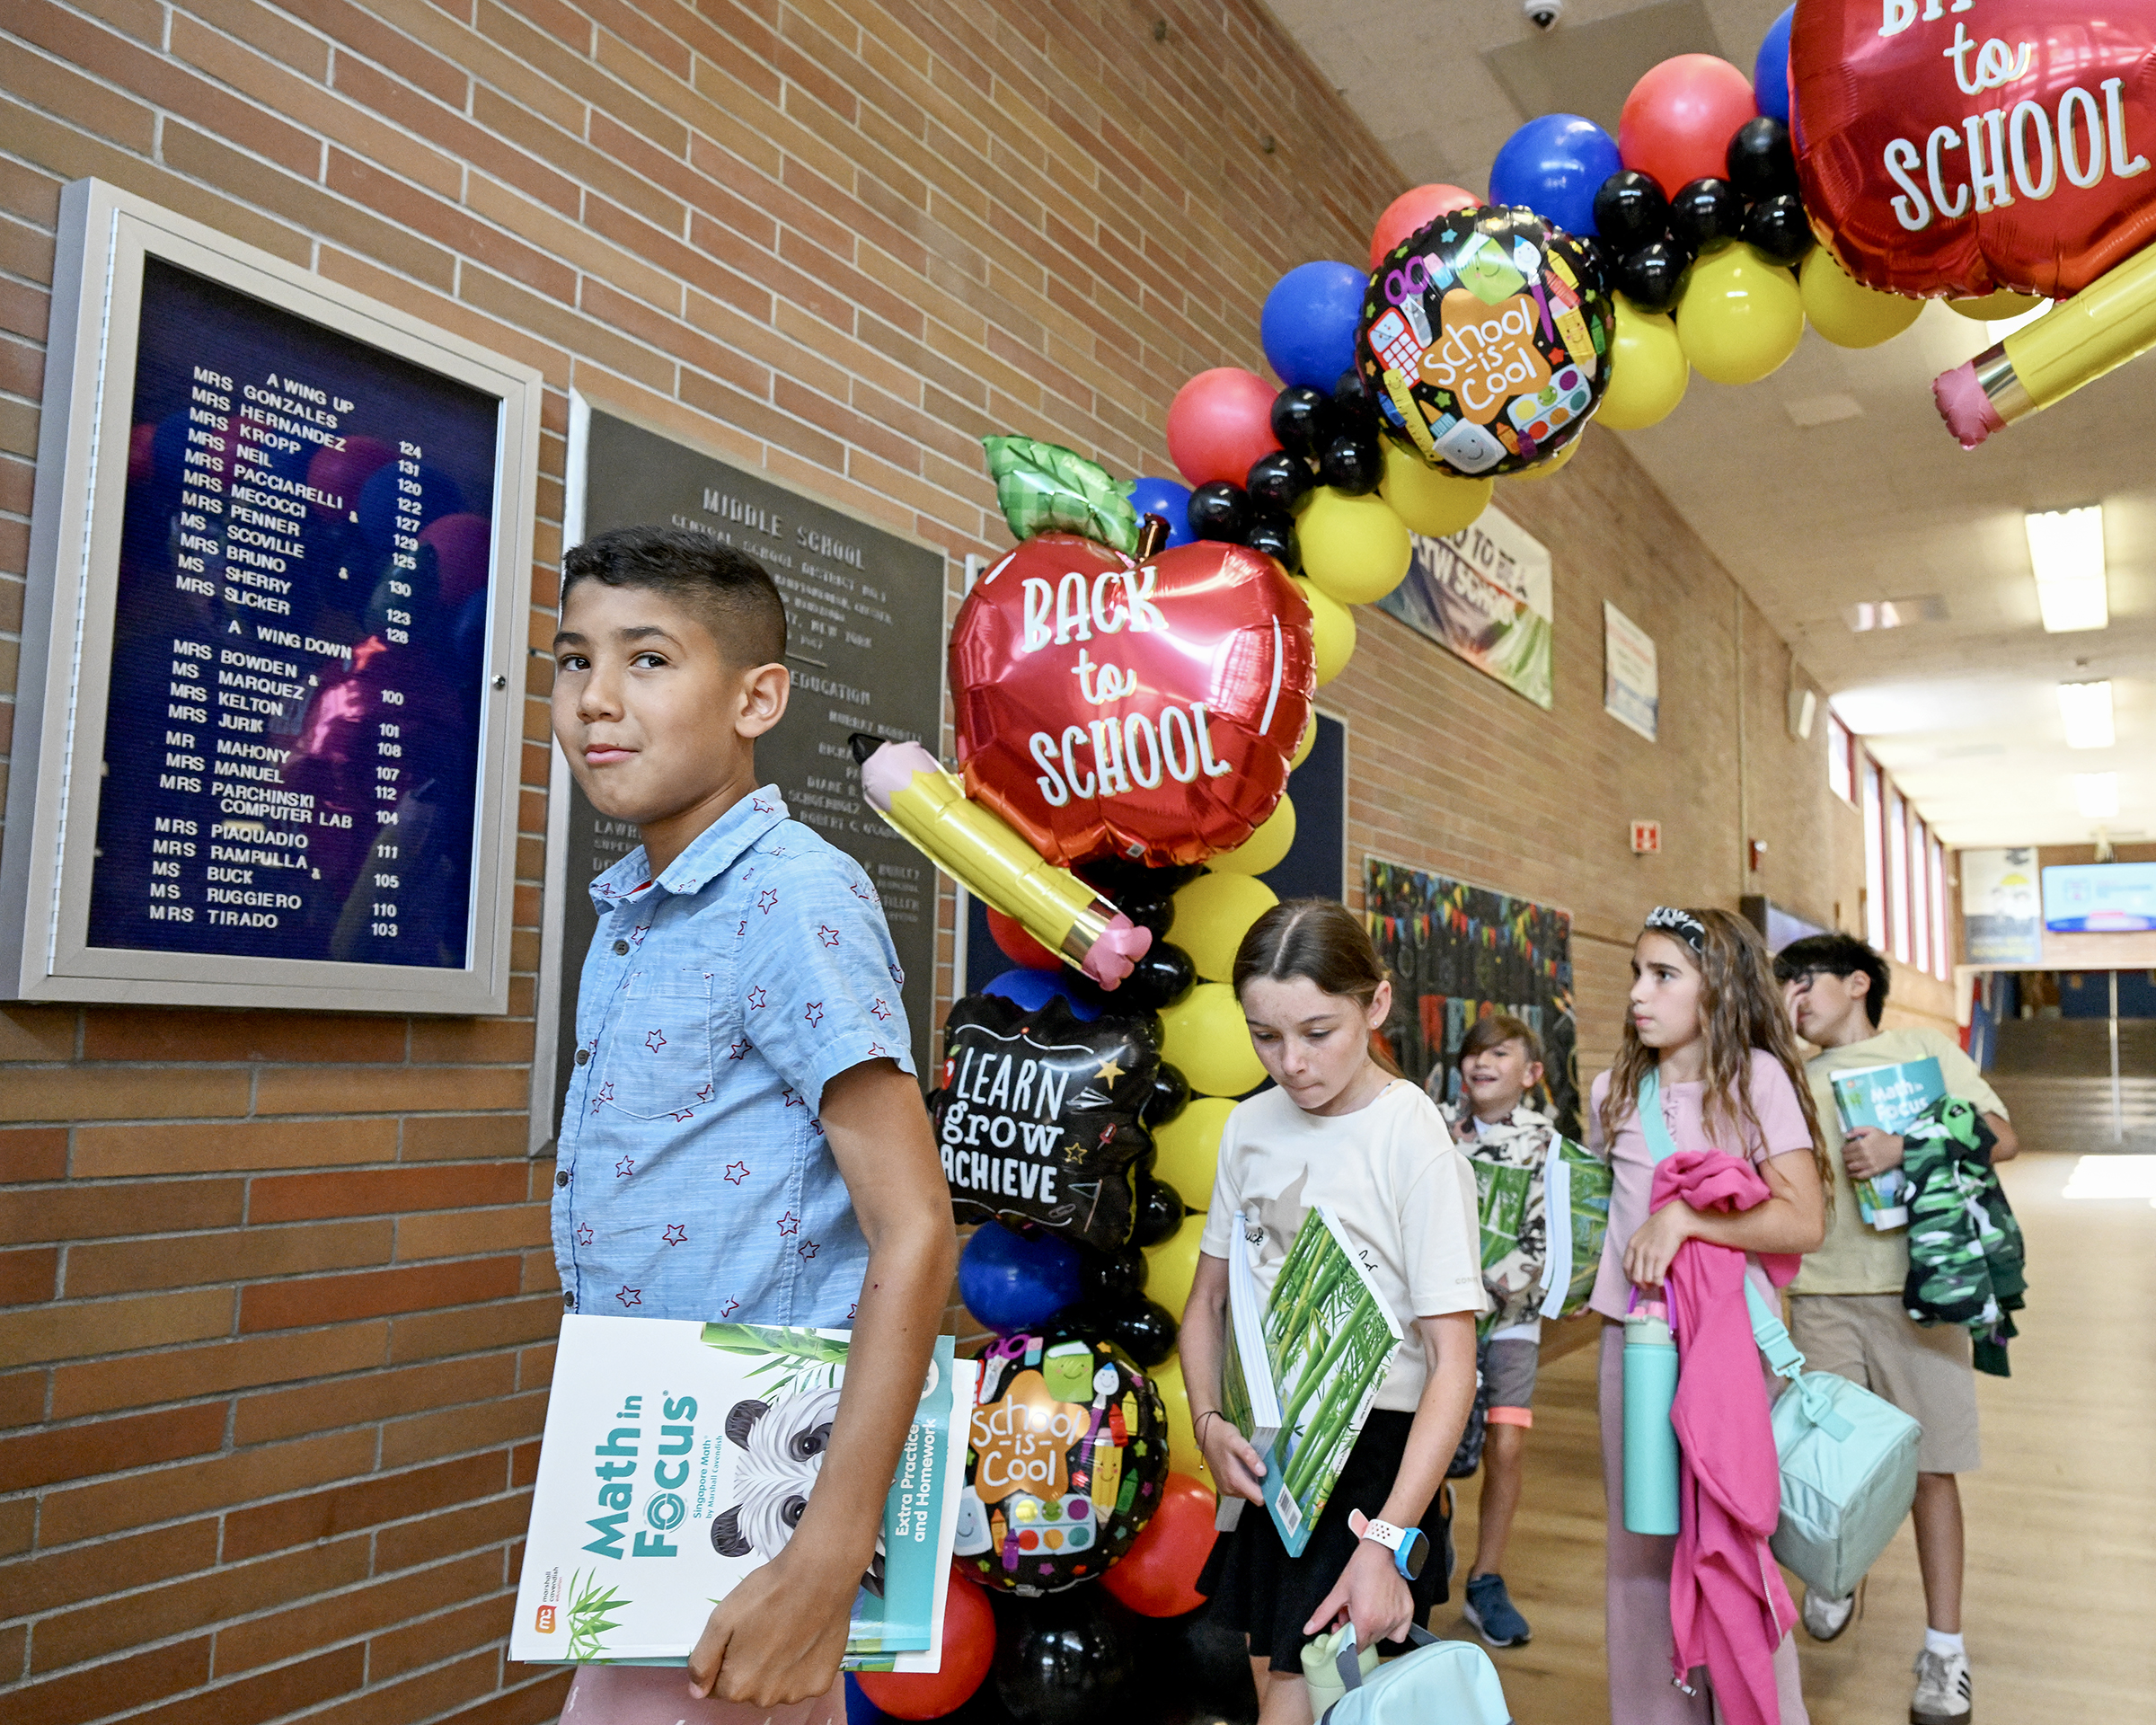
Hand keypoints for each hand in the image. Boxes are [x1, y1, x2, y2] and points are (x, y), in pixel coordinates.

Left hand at [688, 1545, 855, 1706]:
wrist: (818, 1577)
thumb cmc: (770, 1592)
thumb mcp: (722, 1619)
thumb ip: (703, 1660)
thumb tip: (697, 1690)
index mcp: (737, 1685)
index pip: (718, 1688)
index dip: (725, 1660)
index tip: (739, 1637)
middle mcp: (765, 1698)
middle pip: (747, 1688)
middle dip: (749, 1664)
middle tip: (762, 1630)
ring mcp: (795, 1693)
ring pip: (774, 1687)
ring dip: (775, 1668)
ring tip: (785, 1632)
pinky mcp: (820, 1683)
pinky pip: (801, 1682)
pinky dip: (800, 1667)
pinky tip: (803, 1640)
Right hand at [1196, 1413, 1268, 1503]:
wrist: (1206, 1434)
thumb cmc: (1223, 1436)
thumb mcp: (1238, 1441)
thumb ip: (1250, 1457)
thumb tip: (1263, 1472)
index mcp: (1234, 1480)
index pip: (1258, 1499)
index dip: (1269, 1492)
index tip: (1274, 1481)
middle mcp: (1229, 1489)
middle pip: (1254, 1496)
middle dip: (1260, 1484)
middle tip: (1261, 1467)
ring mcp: (1225, 1489)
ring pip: (1247, 1493)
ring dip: (1252, 1482)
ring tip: (1250, 1465)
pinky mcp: (1223, 1487)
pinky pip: (1240, 1490)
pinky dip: (1244, 1481)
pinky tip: (1242, 1467)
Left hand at [1303, 1535, 1413, 1646]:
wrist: (1381, 1551)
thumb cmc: (1361, 1568)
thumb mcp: (1339, 1592)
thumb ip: (1323, 1614)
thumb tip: (1309, 1629)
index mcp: (1365, 1620)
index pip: (1355, 1647)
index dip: (1346, 1641)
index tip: (1343, 1629)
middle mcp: (1383, 1623)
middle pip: (1368, 1642)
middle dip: (1357, 1632)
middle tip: (1351, 1614)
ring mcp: (1397, 1619)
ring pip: (1382, 1636)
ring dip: (1372, 1629)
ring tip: (1365, 1609)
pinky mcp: (1408, 1613)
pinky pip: (1399, 1633)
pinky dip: (1391, 1629)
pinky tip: (1383, 1614)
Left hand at [1622, 1201, 1696, 1291]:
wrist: (1674, 1219)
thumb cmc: (1660, 1225)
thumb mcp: (1642, 1234)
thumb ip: (1638, 1247)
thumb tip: (1639, 1262)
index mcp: (1632, 1244)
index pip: (1626, 1267)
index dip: (1630, 1277)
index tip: (1636, 1281)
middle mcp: (1638, 1251)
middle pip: (1635, 1276)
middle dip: (1641, 1285)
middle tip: (1647, 1287)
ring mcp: (1649, 1255)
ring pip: (1646, 1279)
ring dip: (1651, 1284)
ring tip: (1656, 1283)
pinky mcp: (1661, 1258)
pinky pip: (1657, 1278)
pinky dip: (1659, 1283)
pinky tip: (1662, 1283)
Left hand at [1842, 1127, 1904, 1180]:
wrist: (1900, 1149)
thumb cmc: (1885, 1138)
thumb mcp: (1871, 1130)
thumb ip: (1857, 1130)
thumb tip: (1846, 1135)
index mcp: (1862, 1144)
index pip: (1846, 1149)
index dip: (1843, 1150)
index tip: (1844, 1150)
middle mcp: (1864, 1155)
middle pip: (1847, 1158)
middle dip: (1844, 1157)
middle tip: (1846, 1157)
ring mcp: (1869, 1164)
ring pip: (1851, 1167)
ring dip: (1847, 1165)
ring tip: (1848, 1164)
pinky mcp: (1874, 1171)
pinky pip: (1861, 1175)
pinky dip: (1854, 1175)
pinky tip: (1851, 1174)